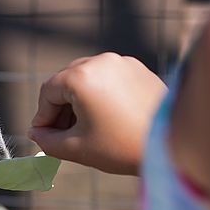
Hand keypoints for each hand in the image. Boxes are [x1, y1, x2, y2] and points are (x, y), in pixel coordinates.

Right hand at [28, 53, 166, 175]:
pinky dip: (99, 96)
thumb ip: (47, 140)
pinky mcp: (139, 69)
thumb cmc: (122, 146)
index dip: (42, 117)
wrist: (173, 144)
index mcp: (81, 76)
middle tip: (61, 135)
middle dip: (59, 108)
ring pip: (87, 78)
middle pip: (66, 81)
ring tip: (83, 129)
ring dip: (78, 102)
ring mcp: (122, 62)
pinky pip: (108, 78)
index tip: (43, 137)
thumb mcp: (76, 148)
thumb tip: (36, 133)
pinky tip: (104, 119)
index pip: (47, 92)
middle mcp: (100, 61)